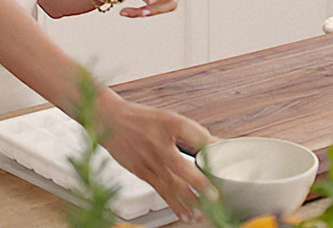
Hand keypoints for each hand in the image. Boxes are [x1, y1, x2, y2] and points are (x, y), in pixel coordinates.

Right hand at [98, 95, 215, 221]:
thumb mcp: (167, 118)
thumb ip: (192, 133)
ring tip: (203, 213)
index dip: (211, 148)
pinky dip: (174, 204)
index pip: (195, 135)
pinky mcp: (140, 171)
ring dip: (189, 201)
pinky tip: (185, 214)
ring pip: (172, 184)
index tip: (224, 159)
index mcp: (168, 123)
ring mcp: (148, 159)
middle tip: (214, 196)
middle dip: (199, 183)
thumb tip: (216, 146)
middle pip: (182, 166)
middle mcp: (158, 142)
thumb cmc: (140, 119)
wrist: (108, 119)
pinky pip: (160, 190)